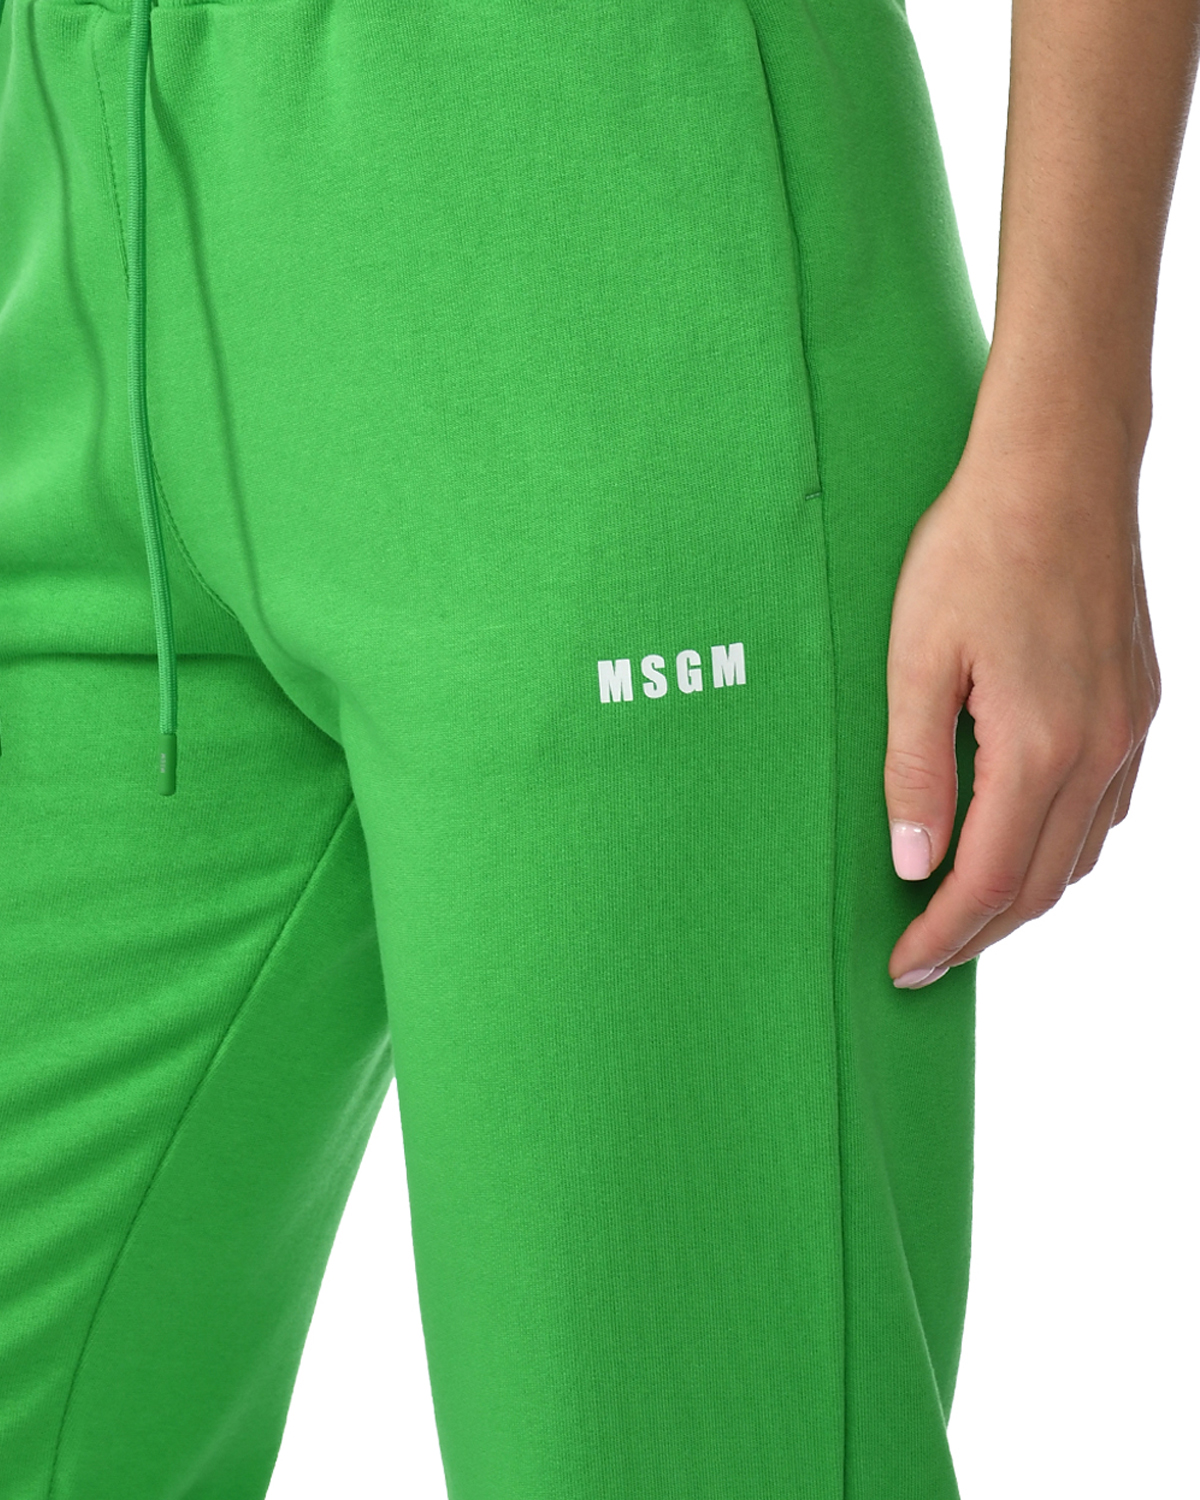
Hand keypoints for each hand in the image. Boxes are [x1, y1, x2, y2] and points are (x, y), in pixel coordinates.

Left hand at [884, 399, 1160, 988]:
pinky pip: (1107, 808)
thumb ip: (914, 770)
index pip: (989, 881)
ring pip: (1081, 853)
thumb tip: (913, 863)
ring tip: (966, 912)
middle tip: (925, 957)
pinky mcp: (1140, 703)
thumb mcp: (915, 660)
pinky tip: (1024, 839)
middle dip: (980, 933)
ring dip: (1023, 896)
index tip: (902, 966)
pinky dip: (1061, 846)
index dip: (943, 934)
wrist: (1061, 468)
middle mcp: (1100, 750)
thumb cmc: (974, 551)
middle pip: (1041, 884)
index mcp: (1040, 746)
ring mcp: (1131, 728)